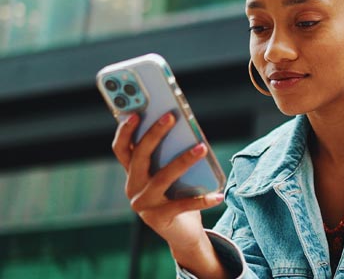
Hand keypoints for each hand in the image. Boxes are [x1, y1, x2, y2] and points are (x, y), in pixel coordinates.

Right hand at [111, 112, 223, 250]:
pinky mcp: (160, 218)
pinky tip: (219, 194)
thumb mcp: (172, 174)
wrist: (182, 233)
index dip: (125, 131)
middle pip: (140, 157)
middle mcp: (133, 188)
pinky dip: (203, 199)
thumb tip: (187, 131)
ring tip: (201, 147)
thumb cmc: (178, 195)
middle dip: (154, 134)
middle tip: (171, 117)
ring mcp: (144, 204)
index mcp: (133, 174)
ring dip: (183, 160)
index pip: (122, 149)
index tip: (134, 112)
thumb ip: (171, 156)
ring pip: (162, 177)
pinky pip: (183, 205)